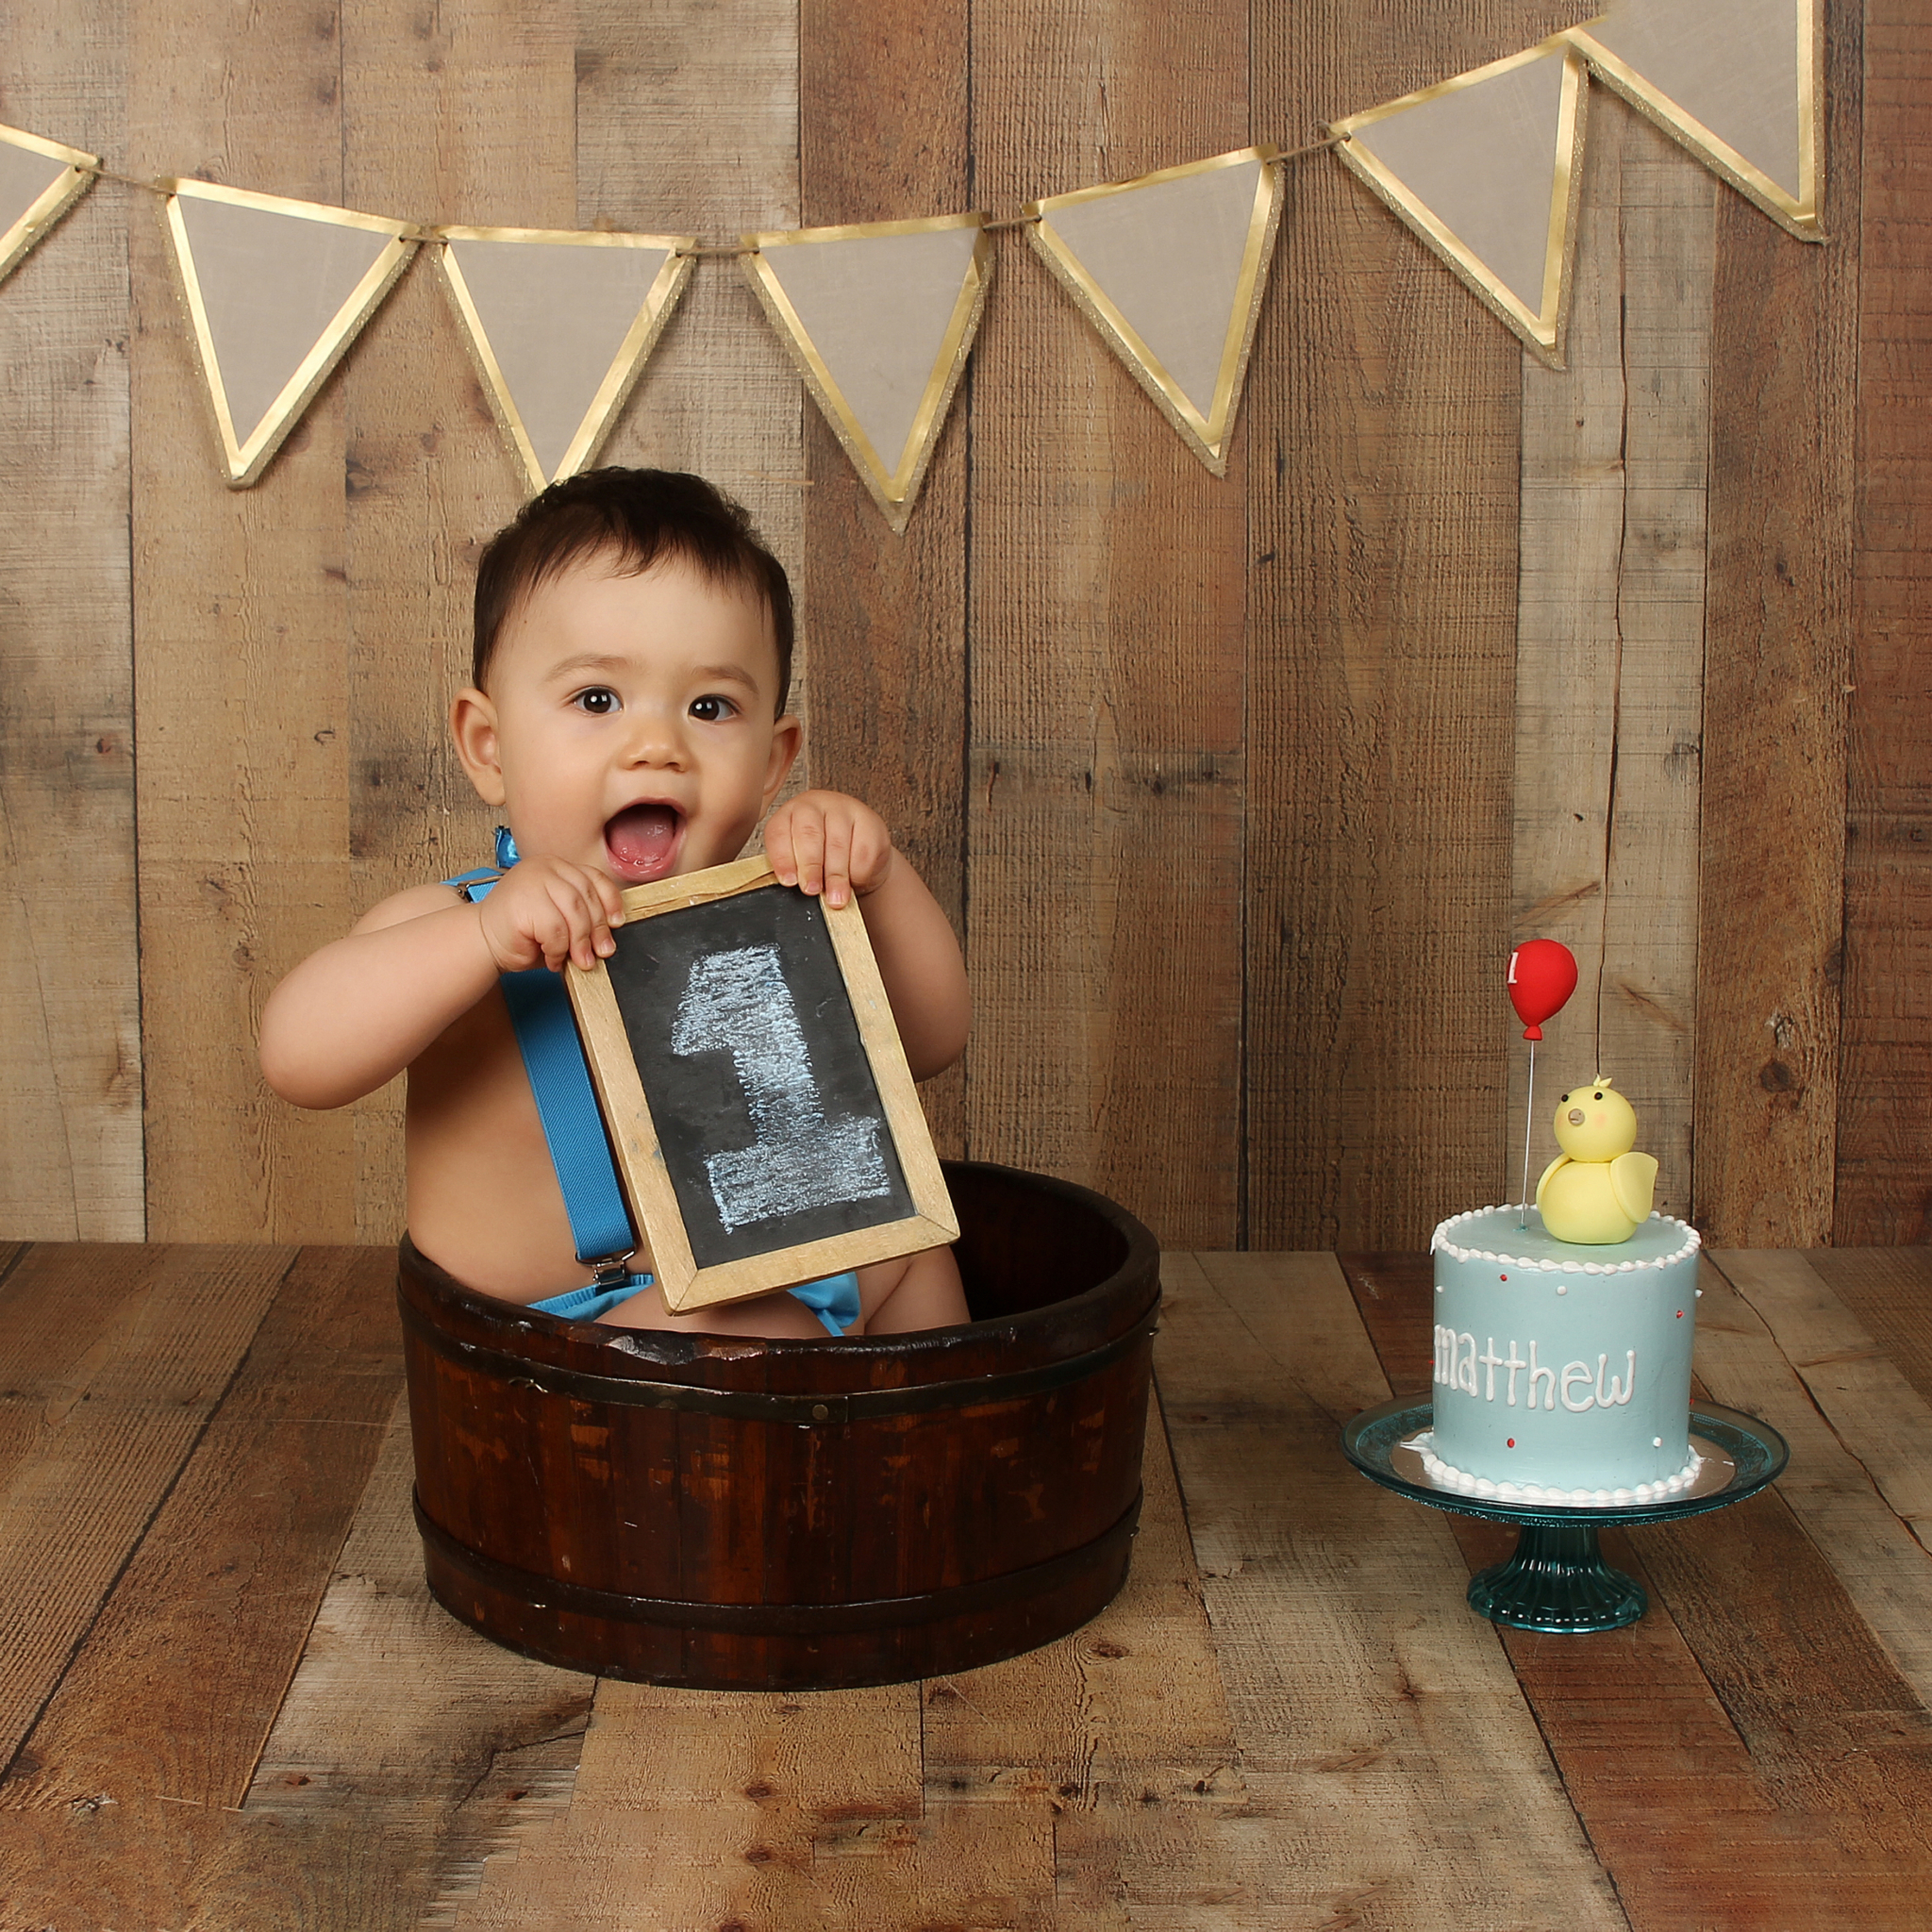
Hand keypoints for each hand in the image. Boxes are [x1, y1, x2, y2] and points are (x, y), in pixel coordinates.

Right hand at [475, 855, 624, 973]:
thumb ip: (581, 916)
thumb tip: (610, 933)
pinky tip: (552, 958)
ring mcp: (532, 881)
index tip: (617, 923)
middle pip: (587, 897)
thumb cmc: (520, 932)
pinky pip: (556, 930)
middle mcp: (544, 867)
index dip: (610, 902)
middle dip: (598, 930)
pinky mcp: (523, 902)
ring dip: (580, 943)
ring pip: (574, 914)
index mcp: (556, 866)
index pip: (594, 878)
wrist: (482, 941)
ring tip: (578, 960)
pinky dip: (558, 950)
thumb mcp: (558, 917)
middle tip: (600, 952)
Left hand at [763, 790, 895, 908]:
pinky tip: (854, 881)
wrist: (858, 849)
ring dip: (836, 876)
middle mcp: (815, 805)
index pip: (779, 832)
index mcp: (789, 814)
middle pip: (808, 833)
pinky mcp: (870, 821)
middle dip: (810, 866)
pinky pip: (863, 850)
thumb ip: (794, 870)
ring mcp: (844, 809)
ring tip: (835, 899)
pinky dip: (858, 872)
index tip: (789, 881)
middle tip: (811, 890)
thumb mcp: (799, 859)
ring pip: (837, 844)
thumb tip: (794, 887)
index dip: (783, 859)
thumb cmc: (822, 856)